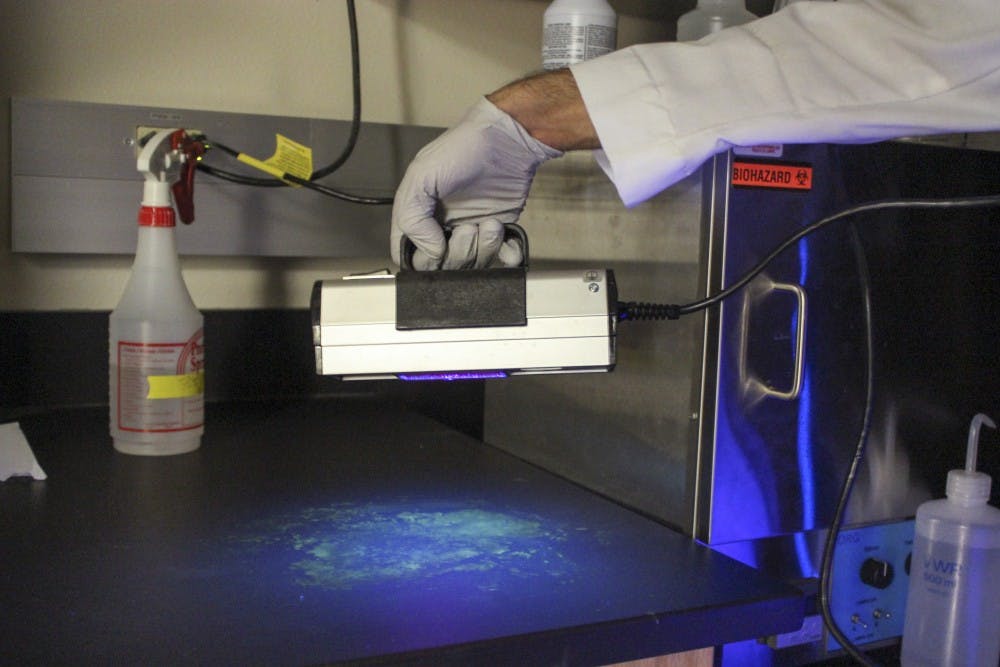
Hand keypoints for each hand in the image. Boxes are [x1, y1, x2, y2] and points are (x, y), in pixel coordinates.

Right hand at [390, 97, 561, 269]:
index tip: (437, 245)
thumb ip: (412, 217)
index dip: (422, 259)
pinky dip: (506, 254)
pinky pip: (502, 257)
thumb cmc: (462, 149)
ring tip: (489, 223)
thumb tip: (431, 251)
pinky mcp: (498, 230)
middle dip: (458, 253)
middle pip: (444, 266)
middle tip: (466, 228)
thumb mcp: (421, 176)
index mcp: (420, 216)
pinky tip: (503, 234)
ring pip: (473, 264)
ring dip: (483, 247)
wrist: (506, 140)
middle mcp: (444, 227)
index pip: (410, 255)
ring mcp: (472, 230)